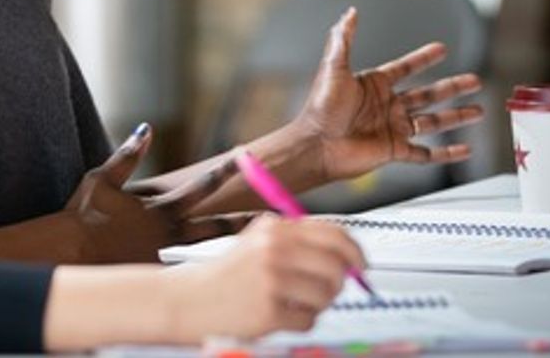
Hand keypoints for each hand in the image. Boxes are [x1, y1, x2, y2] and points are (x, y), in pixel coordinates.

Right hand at [64, 125, 253, 262]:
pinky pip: (184, 273)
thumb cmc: (82, 215)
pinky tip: (222, 280)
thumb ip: (127, 154)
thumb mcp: (102, 177)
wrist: (71, 255)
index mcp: (159, 208)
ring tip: (258, 250)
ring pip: (205, 252)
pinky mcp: (155, 272)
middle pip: (216, 225)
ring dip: (230, 248)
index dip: (224, 172)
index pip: (200, 187)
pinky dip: (203, 274)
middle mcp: (168, 232)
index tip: (245, 160)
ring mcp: (164, 255)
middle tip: (274, 217)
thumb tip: (147, 128)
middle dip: (245, 220)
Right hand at [167, 215, 364, 339]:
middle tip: (328, 291)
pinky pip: (309, 320)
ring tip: (292, 303)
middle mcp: (274, 248)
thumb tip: (347, 257)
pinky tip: (278, 316)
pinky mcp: (269, 309)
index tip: (360, 266)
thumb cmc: (227, 276)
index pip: (333, 233)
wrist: (188, 299)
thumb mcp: (258, 243)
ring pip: (326, 295)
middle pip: (337, 265)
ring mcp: (271, 279)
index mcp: (274, 228)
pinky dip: (300, 322)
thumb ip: (298, 244)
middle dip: (339, 283)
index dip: (354, 252)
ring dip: (317, 305)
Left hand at [296, 7, 483, 182]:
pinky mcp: (394, 150)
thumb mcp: (333, 69)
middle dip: (452, 87)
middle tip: (474, 80)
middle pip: (428, 94)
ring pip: (433, 121)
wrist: (317, 144)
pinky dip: (446, 153)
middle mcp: (386, 106)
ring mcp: (392, 128)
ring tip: (480, 110)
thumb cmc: (321, 108)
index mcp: (374, 85)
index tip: (442, 49)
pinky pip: (426, 153)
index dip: (423, 58)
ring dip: (456, 116)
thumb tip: (350, 13)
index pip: (405, 68)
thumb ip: (343, 40)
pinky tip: (464, 150)